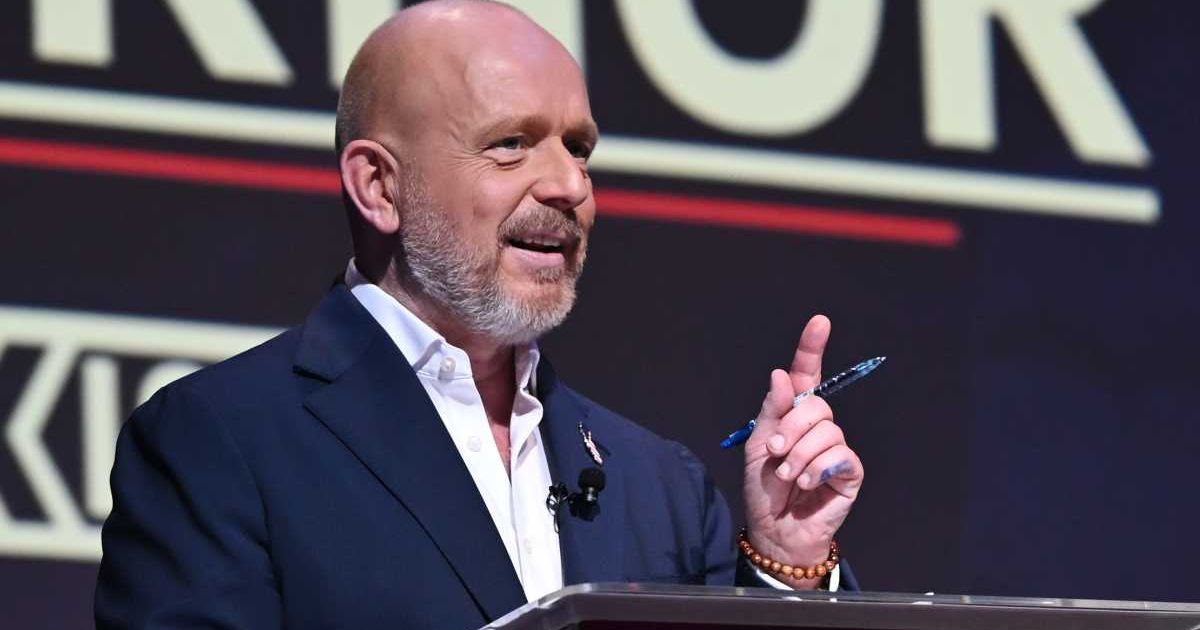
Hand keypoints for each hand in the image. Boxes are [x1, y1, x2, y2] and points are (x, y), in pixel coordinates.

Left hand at [741, 315, 863, 587]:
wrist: (775, 530)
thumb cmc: (764, 489)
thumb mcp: (758, 446)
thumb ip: (772, 411)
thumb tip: (781, 374)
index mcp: (792, 414)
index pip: (805, 376)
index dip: (811, 348)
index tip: (819, 323)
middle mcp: (817, 426)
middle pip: (815, 405)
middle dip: (789, 428)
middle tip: (775, 452)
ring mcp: (835, 447)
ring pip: (826, 430)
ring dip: (799, 455)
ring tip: (787, 475)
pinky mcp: (849, 470)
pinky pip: (838, 455)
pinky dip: (817, 468)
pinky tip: (807, 483)